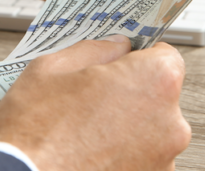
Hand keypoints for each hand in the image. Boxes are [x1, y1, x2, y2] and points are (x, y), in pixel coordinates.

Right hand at [0, 36, 190, 170]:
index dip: (138, 56)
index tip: (121, 61)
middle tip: (91, 97)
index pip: (165, 56)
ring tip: (83, 132)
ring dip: (124, 127)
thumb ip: (95, 49)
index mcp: (154, 82)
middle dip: (129, 93)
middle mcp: (170, 124)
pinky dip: (119, 156)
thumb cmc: (34, 134)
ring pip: (147, 131)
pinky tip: (87, 153)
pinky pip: (139, 159)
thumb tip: (114, 46)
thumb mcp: (54, 67)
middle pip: (157, 96)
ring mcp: (163, 161)